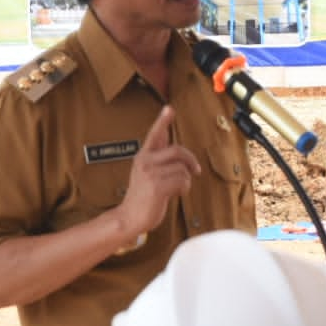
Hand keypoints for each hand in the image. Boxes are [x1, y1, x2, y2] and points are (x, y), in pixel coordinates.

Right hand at [116, 106, 199, 240]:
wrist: (130, 217)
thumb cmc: (142, 196)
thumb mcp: (147, 173)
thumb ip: (158, 157)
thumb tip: (167, 136)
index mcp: (143, 156)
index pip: (154, 134)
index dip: (163, 121)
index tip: (169, 108)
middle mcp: (145, 161)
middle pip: (178, 150)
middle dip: (191, 160)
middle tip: (195, 170)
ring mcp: (150, 173)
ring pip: (182, 168)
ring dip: (186, 180)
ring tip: (177, 188)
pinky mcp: (157, 186)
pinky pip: (182, 181)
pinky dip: (184, 189)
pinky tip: (175, 194)